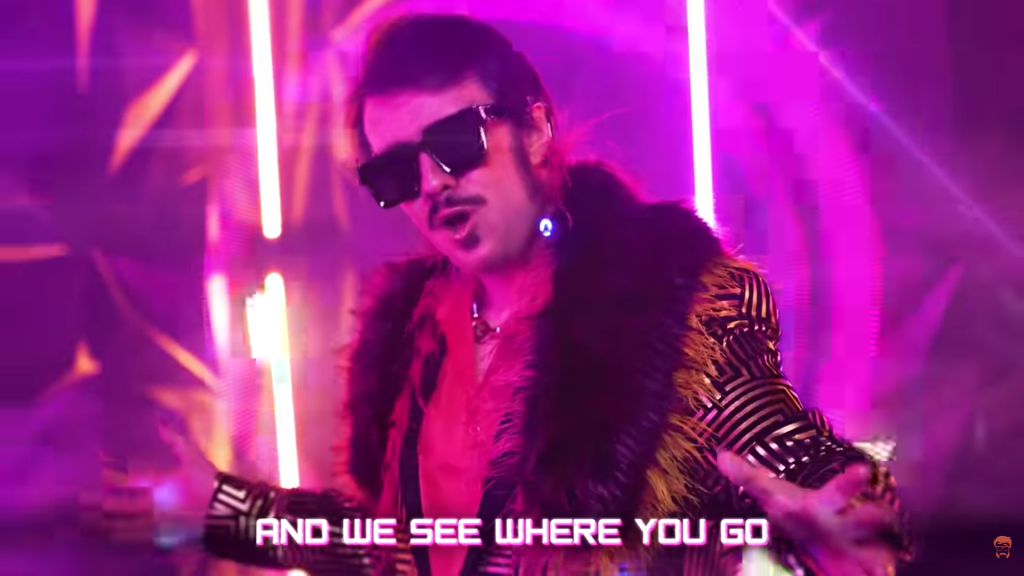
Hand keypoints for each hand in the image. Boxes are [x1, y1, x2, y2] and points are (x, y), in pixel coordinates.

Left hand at [81, 425, 217, 548]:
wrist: (229, 513)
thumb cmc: (209, 482)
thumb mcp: (193, 457)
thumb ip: (174, 439)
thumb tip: (160, 421)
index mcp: (156, 491)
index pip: (118, 494)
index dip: (97, 495)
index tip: (81, 495)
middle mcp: (151, 513)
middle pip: (112, 516)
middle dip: (93, 513)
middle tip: (77, 511)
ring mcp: (155, 532)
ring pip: (118, 534)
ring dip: (100, 531)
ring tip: (85, 528)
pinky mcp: (162, 545)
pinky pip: (132, 546)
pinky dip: (118, 543)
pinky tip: (109, 540)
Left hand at [717, 450, 897, 575]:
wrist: (830, 542)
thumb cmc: (801, 515)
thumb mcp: (775, 497)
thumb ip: (749, 478)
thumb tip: (720, 456)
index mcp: (825, 506)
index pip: (839, 490)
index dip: (850, 481)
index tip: (862, 470)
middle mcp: (849, 524)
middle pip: (866, 518)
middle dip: (871, 516)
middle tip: (875, 514)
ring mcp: (863, 548)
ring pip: (879, 549)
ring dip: (878, 556)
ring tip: (879, 565)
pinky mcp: (871, 568)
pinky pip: (878, 571)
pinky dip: (879, 572)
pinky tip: (880, 575)